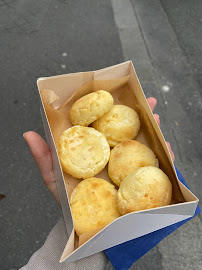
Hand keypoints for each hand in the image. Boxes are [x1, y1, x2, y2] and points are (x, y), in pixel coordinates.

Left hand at [23, 97, 174, 202]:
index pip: (105, 125)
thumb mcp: (53, 177)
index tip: (120, 95)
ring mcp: (124, 168)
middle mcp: (111, 156)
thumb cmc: (66, 199)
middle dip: (140, 115)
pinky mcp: (135, 182)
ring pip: (141, 146)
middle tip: (149, 101)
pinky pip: (150, 168)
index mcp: (94, 150)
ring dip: (153, 131)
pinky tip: (165, 148)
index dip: (112, 109)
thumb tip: (28, 133)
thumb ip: (44, 156)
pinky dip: (160, 157)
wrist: (80, 224)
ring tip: (158, 118)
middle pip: (127, 131)